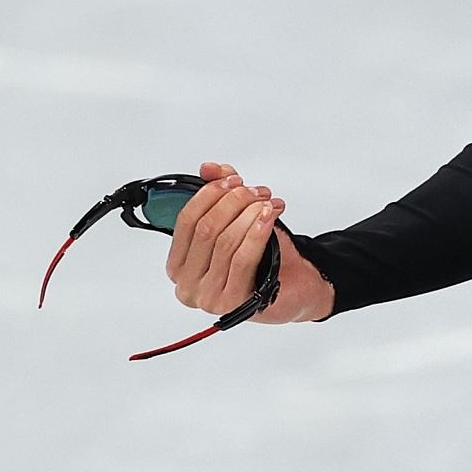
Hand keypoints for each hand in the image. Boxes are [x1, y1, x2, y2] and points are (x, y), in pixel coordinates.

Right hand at [166, 160, 334, 324]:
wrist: (293, 288)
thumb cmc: (261, 257)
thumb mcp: (239, 221)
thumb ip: (222, 194)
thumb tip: (209, 168)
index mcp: (179, 263)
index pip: (185, 220)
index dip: (209, 194)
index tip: (233, 180)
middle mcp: (187, 283)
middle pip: (206, 229)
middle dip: (234, 202)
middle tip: (257, 192)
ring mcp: (207, 296)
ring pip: (225, 241)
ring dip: (249, 214)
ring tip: (268, 203)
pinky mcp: (232, 302)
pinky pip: (242, 259)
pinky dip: (256, 233)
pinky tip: (268, 218)